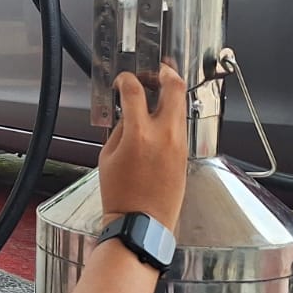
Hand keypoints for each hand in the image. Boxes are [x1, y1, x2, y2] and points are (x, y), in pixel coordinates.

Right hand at [98, 63, 186, 230]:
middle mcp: (164, 135)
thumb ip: (120, 128)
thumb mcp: (107, 156)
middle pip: (174, 87)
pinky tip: (158, 120)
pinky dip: (170, 115)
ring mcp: (179, 143)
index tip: (122, 81)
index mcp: (139, 134)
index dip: (126, 79)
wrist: (142, 222)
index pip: (135, 90)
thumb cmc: (121, 195)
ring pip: (180, 105)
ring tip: (155, 94)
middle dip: (165, 72)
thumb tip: (128, 112)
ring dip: (169, 94)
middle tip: (155, 70)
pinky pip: (180, 125)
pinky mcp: (185, 153)